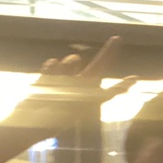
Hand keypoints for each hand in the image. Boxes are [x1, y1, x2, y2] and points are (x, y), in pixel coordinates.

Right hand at [9, 37, 136, 132]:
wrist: (27, 123)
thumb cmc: (52, 120)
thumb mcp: (76, 108)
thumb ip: (94, 94)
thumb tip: (109, 84)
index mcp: (86, 100)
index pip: (108, 92)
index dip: (121, 86)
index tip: (134, 79)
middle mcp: (78, 88)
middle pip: (98, 67)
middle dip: (108, 53)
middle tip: (118, 39)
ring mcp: (64, 81)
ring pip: (72, 60)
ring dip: (68, 65)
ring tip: (59, 80)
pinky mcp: (48, 77)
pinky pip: (53, 61)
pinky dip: (51, 68)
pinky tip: (45, 77)